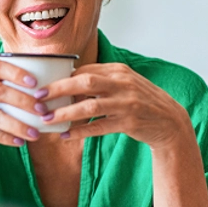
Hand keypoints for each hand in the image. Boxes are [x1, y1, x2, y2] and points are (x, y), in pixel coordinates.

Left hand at [38, 63, 191, 148]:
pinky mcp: (130, 122)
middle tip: (38, 98)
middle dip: (58, 89)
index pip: (84, 71)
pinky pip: (100, 127)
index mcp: (118, 71)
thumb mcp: (122, 84)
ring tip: (47, 120)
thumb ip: (100, 81)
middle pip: (85, 82)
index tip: (43, 87)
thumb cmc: (139, 101)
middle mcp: (122, 83)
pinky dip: (81, 131)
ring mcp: (127, 102)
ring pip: (90, 106)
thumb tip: (66, 84)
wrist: (169, 121)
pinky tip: (66, 135)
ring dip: (66, 113)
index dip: (61, 79)